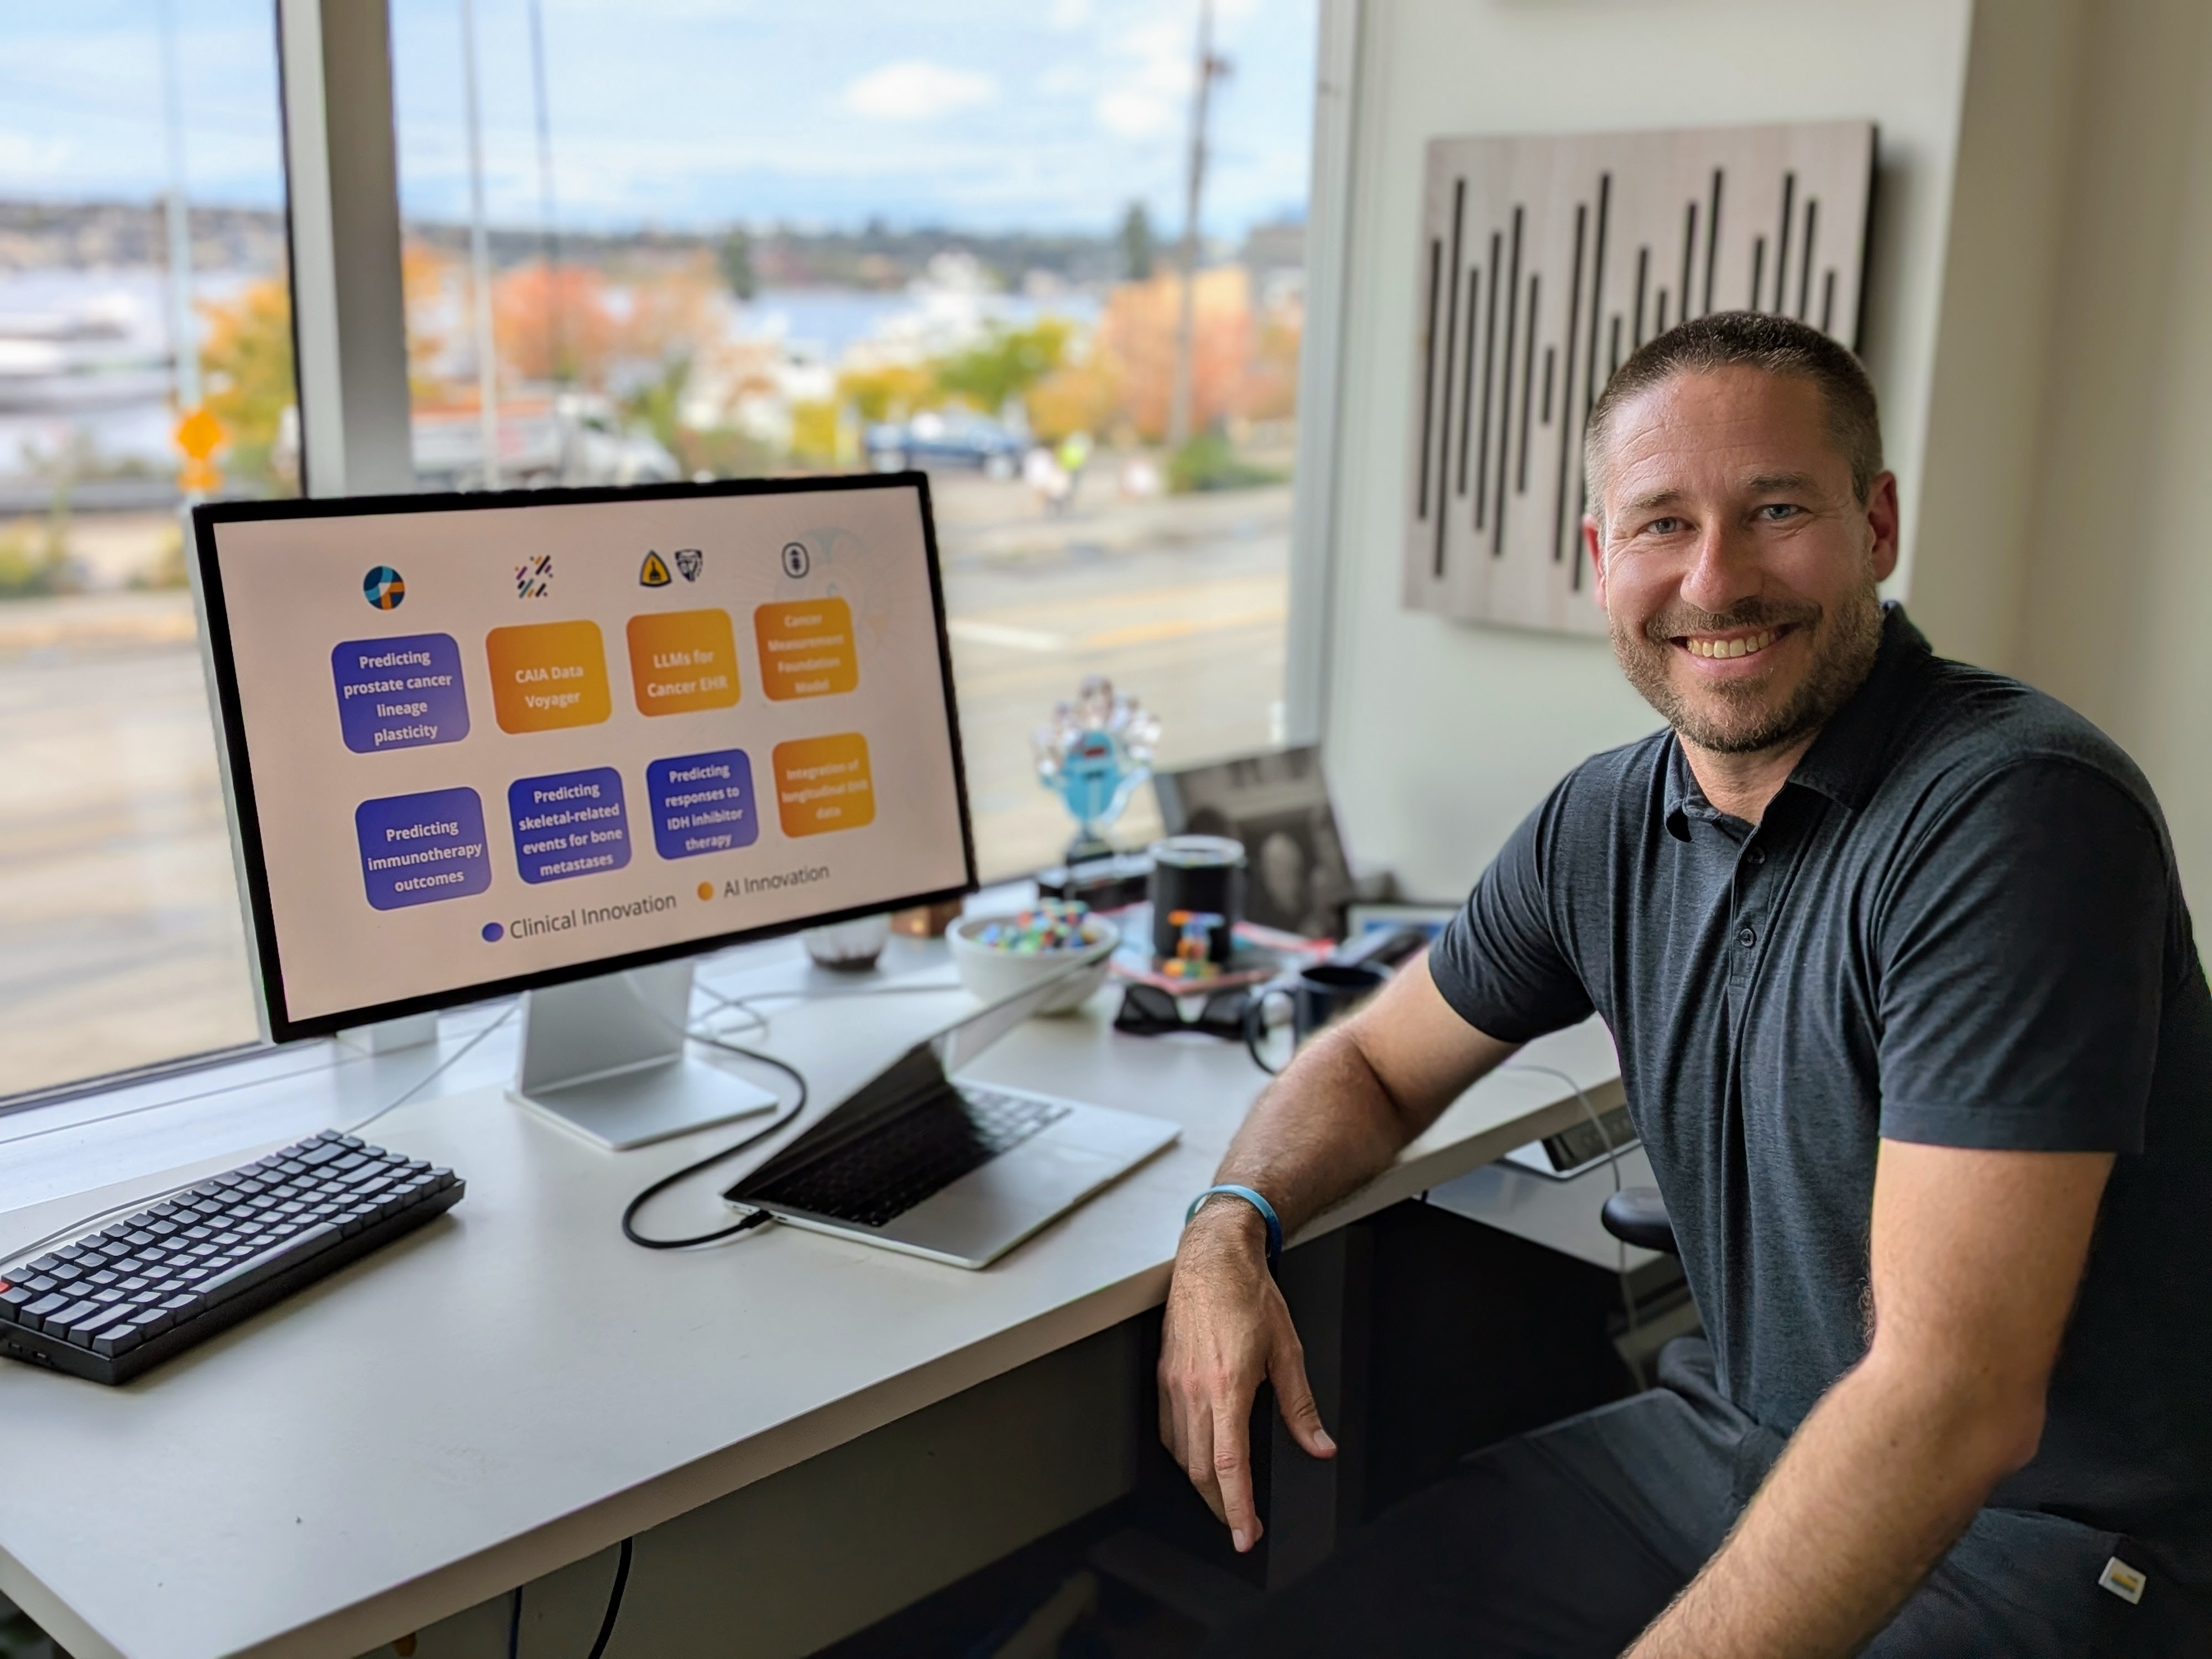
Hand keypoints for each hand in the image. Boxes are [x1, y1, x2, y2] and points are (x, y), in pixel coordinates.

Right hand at [1157, 1199, 1335, 1551]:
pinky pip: (1167, 1429)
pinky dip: (1183, 1453)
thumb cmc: (1250, 1295)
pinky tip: (1198, 1455)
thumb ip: (1301, 1406)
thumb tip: (1319, 1445)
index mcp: (1228, 1385)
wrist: (1212, 1257)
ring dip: (1201, 1482)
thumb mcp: (1288, 1350)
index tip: (1246, 1535)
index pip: (1229, 1465)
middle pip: (1200, 1469)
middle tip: (1240, 1525)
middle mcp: (1194, 1389)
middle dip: (1220, 1506)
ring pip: (1180, 1453)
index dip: (1237, 1508)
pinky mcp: (1162, 1374)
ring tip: (1223, 1495)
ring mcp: (1173, 1383)